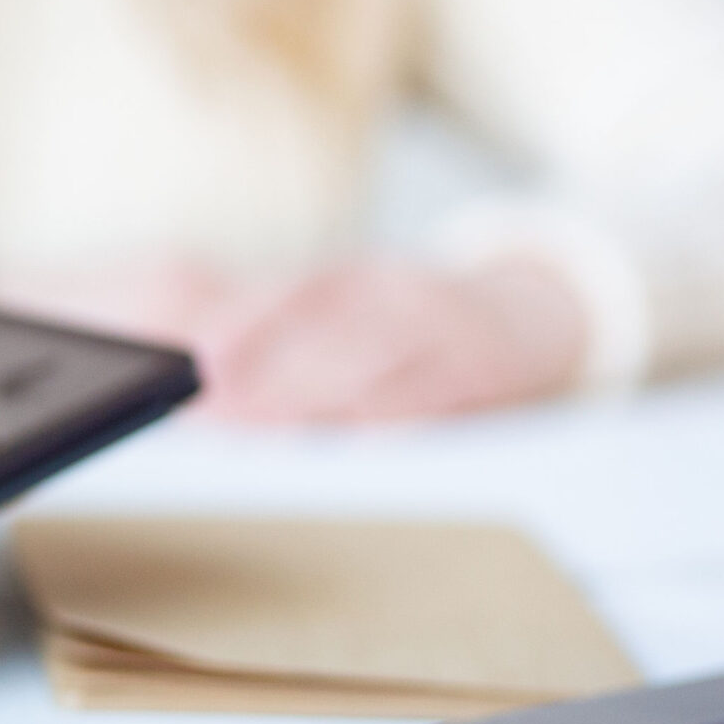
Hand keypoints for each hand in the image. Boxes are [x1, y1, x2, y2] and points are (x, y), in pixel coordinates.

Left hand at [193, 256, 588, 423]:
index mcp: (357, 279)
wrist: (529, 321)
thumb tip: (200, 363)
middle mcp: (397, 295)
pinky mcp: (481, 370)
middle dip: (267, 373)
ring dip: (320, 399)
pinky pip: (439, 394)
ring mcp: (442, 330)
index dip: (241, 325)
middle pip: (326, 331)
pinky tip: (361, 444)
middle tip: (216, 411)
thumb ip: (281, 333)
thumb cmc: (410, 330)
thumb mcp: (352, 312)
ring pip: (377, 360)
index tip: (194, 362)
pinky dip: (399, 418)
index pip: (292, 295)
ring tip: (267, 434)